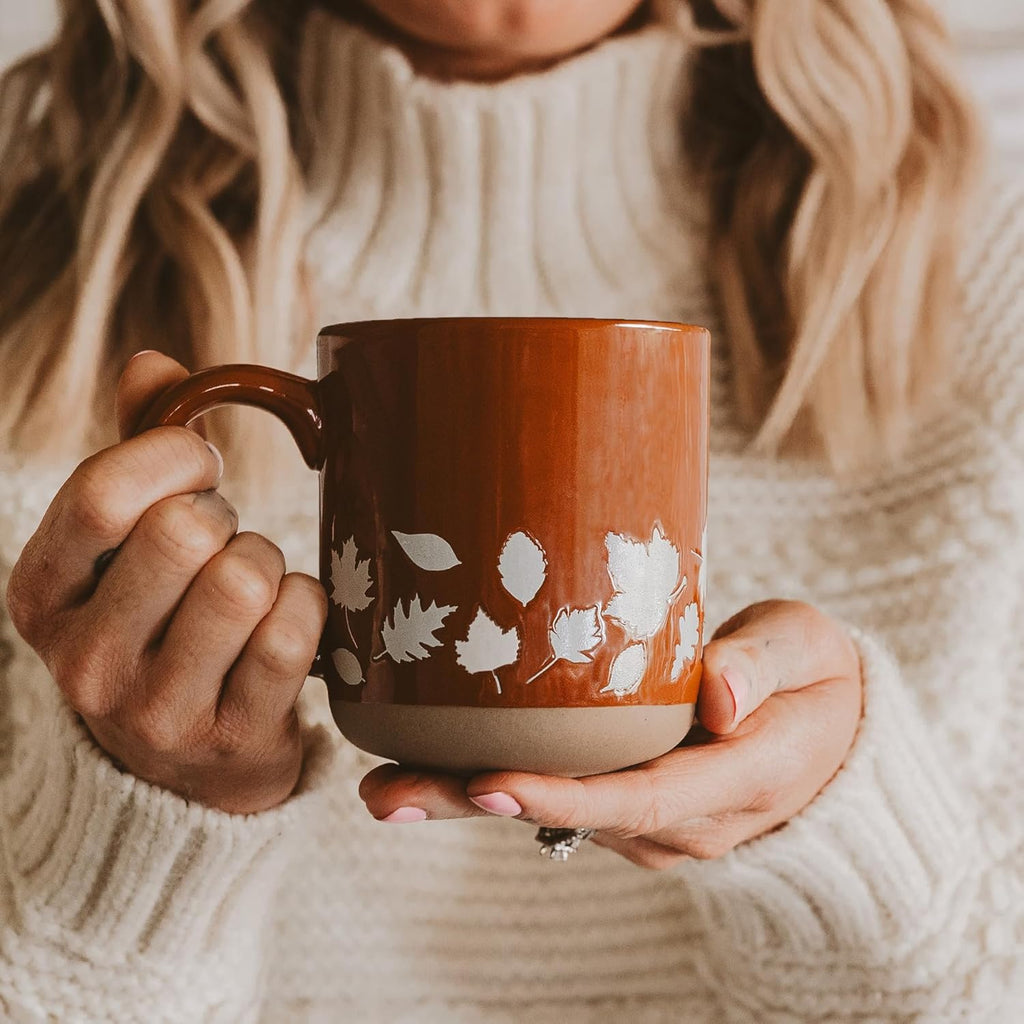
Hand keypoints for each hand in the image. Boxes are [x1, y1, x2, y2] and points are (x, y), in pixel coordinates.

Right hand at [6, 352, 326, 813]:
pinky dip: (308, 605)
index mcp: (44, 595)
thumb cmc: (160, 622)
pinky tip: (289, 618)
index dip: (174, 457)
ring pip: (245, 579)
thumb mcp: (121, 545)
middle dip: (226, 518)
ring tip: (253, 585)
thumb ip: (134, 453)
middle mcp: (86, 661)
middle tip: (225, 541)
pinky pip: (294, 632)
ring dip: (269, 563)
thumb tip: (154, 362)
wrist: (186, 763)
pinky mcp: (234, 738)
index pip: (103, 494)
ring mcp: (159, 710)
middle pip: (184, 533)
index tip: (202, 465)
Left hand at [359, 601, 861, 866]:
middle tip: (386, 794)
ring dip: (471, 795)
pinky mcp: (633, 805)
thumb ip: (767, 664)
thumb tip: (720, 692)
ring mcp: (655, 821)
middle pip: (572, 814)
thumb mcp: (810, 650)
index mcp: (737, 780)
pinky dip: (499, 781)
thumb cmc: (817, 679)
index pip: (640, 797)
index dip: (561, 794)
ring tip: (385, 779)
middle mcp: (685, 819)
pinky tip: (437, 760)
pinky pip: (562, 797)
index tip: (486, 780)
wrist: (832, 732)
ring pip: (556, 811)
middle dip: (475, 804)